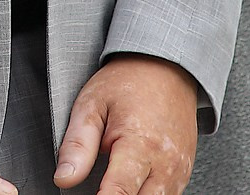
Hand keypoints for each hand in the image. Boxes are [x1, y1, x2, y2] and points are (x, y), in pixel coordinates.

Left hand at [57, 55, 198, 192]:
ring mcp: (179, 170)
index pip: (119, 193)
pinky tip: (131, 182)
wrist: (166, 68)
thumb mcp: (92, 104)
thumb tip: (64, 178)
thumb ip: (77, 144)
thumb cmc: (128, 83)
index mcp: (140, 144)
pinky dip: (147, 193)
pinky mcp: (185, 173)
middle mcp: (166, 163)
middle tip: (98, 184)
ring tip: (112, 178)